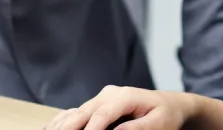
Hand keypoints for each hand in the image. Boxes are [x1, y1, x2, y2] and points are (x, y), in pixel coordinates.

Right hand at [45, 86, 193, 129]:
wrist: (171, 105)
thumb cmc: (167, 115)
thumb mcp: (159, 123)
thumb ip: (138, 128)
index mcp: (125, 96)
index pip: (101, 115)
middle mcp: (110, 94)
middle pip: (83, 112)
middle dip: (68, 128)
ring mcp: (102, 98)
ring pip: (76, 112)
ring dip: (61, 125)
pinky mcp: (98, 104)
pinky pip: (76, 112)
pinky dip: (63, 121)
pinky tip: (51, 128)